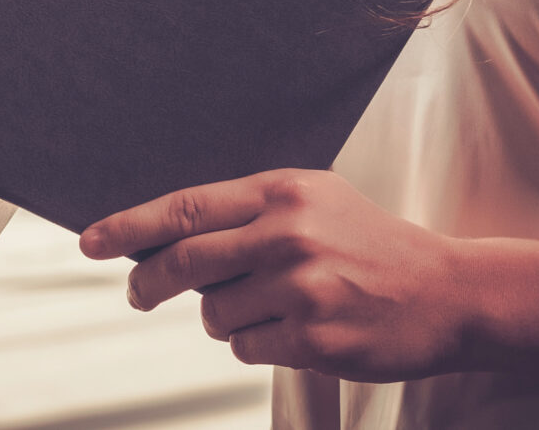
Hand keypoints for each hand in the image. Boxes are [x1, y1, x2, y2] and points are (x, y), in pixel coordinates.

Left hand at [79, 168, 475, 379]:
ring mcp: (301, 286)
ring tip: (270, 307)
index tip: (91, 240)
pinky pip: (248, 347)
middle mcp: (288, 233)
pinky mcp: (314, 335)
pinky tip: (296, 330)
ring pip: (215, 313)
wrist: (446, 291)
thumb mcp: (314, 202)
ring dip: (225, 317)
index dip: (129, 226)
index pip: (186, 207)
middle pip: (185, 260)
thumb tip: (167, 239)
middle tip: (137, 294)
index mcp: (283, 191)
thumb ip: (247, 213)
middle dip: (148, 282)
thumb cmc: (371, 245)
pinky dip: (257, 343)